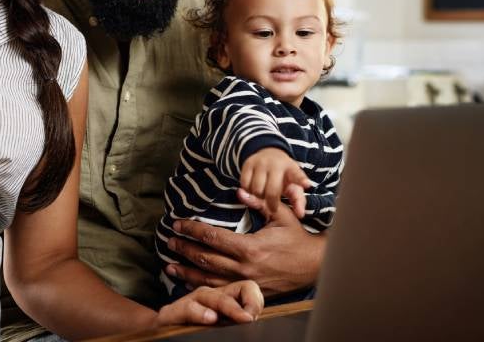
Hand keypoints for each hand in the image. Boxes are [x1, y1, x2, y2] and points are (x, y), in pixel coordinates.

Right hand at [155, 280, 262, 326]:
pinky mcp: (174, 312)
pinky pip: (188, 309)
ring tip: (241, 317)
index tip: (256, 317)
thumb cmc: (195, 327)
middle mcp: (210, 295)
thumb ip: (237, 318)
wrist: (159, 331)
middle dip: (249, 301)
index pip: (248, 288)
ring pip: (211, 296)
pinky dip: (199, 313)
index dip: (255, 301)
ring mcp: (191, 301)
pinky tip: (210, 318)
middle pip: (234, 289)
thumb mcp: (222, 322)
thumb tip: (256, 320)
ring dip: (228, 307)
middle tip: (253, 317)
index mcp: (224, 297)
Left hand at [164, 188, 324, 296]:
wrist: (314, 265)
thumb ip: (258, 202)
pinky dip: (201, 288)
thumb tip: (238, 190)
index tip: (178, 224)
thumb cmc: (297, 237)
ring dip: (186, 272)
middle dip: (184, 249)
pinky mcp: (248, 293)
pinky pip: (219, 292)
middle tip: (169, 242)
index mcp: (250, 247)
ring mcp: (245, 283)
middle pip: (205, 259)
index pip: (212, 237)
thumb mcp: (280, 214)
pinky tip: (189, 284)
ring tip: (170, 266)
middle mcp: (244, 268)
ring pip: (208, 280)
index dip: (192, 230)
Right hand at [239, 148, 310, 217]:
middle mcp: (275, 164)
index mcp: (291, 169)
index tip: (307, 184)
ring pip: (256, 189)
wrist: (269, 154)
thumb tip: (300, 215)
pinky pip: (245, 185)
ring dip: (258, 197)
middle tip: (272, 207)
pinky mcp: (248, 164)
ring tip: (263, 196)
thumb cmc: (284, 175)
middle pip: (271, 192)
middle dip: (271, 203)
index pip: (297, 175)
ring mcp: (260, 163)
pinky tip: (254, 190)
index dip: (301, 180)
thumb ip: (298, 200)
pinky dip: (248, 191)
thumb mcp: (293, 184)